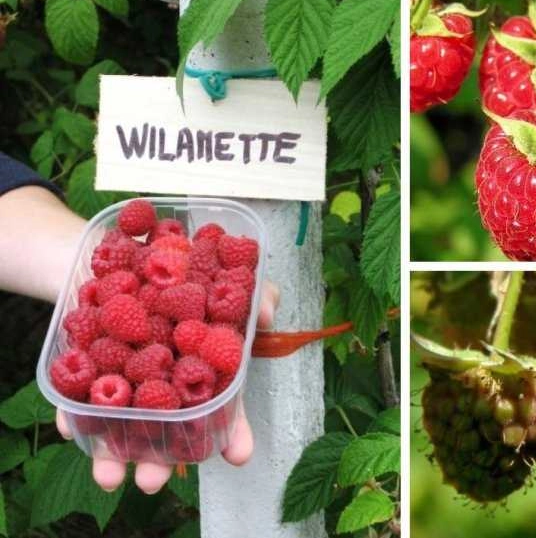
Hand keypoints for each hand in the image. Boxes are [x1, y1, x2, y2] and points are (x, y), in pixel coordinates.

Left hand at [56, 280, 279, 493]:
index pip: (221, 413)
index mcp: (202, 373)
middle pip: (166, 432)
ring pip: (121, 428)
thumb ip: (256, 295)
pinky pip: (77, 401)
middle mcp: (166, 387)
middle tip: (152, 481)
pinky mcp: (88, 374)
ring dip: (112, 456)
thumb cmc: (184, 273)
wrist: (124, 253)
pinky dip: (72, 416)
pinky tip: (69, 425)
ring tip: (109, 475)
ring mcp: (127, 384)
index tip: (239, 455)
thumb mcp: (227, 277)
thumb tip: (268, 315)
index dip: (232, 434)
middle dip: (158, 461)